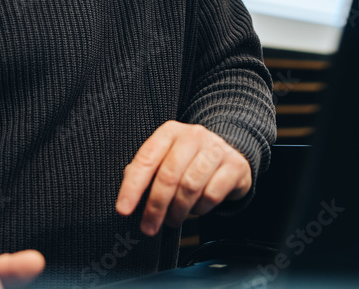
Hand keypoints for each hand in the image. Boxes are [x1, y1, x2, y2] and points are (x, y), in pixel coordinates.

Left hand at [115, 120, 251, 235]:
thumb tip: (128, 196)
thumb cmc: (189, 162)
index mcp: (170, 132)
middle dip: (155, 206)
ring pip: (190, 186)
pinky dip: (200, 209)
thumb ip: (145, 173)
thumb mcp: (165, 160)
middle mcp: (193, 135)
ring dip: (178, 210)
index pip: (146, 159)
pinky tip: (196, 209)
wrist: (228, 157)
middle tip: (149, 227)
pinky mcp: (235, 165)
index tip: (123, 210)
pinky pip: (212, 195)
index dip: (132, 187)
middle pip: (168, 175)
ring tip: (173, 219)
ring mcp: (216, 148)